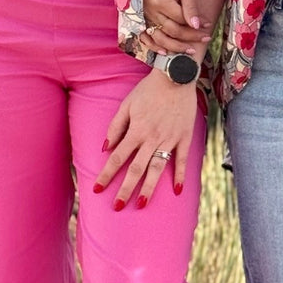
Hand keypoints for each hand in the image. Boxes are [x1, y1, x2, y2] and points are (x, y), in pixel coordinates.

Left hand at [92, 70, 198, 208]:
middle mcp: (152, 138)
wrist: (176, 76)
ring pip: (157, 169)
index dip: (107, 174)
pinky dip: (179, 175)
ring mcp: (170, 139)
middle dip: (125, 190)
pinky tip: (176, 190)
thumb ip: (116, 126)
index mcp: (136, 130)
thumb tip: (105, 148)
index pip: (117, 158)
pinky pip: (182, 160)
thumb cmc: (148, 90)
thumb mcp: (127, 104)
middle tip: (117, 207)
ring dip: (149, 188)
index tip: (97, 189)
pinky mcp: (185, 137)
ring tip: (142, 204)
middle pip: (136, 169)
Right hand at [142, 0, 211, 52]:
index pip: (181, 20)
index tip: (208, 25)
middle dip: (190, 37)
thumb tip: (197, 26)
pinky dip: (155, 47)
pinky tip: (165, 52)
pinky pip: (146, 37)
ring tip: (190, 50)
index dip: (196, 25)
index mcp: (160, 1)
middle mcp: (149, 11)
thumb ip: (191, 6)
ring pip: (160, 38)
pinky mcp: (142, 19)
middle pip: (172, 31)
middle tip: (206, 38)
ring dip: (175, 47)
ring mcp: (144, 17)